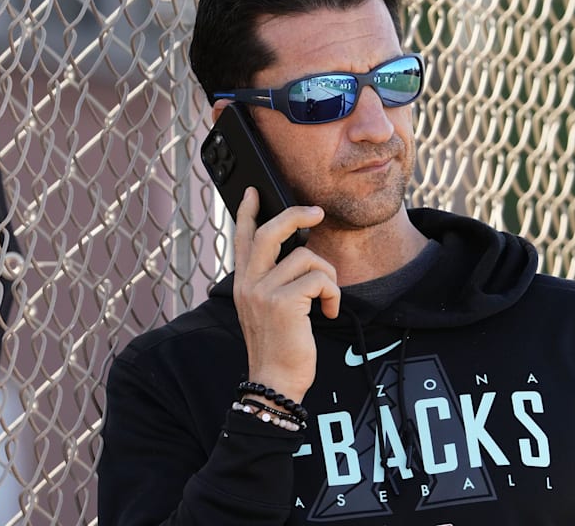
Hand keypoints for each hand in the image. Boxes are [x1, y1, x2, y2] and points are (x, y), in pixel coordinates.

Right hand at [232, 187, 339, 401]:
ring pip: (307, 258)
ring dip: (328, 277)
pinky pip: (320, 280)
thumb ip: (274, 284)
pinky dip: (332, 295)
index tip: (253, 192)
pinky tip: (328, 313)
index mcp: (243, 284)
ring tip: (327, 300)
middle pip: (270, 232)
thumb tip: (299, 256)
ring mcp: (263, 292)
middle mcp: (248, 284)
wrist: (275, 382)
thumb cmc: (279, 348)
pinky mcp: (283, 302)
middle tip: (317, 213)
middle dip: (296, 215)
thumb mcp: (268, 311)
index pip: (242, 239)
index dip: (247, 212)